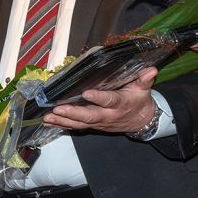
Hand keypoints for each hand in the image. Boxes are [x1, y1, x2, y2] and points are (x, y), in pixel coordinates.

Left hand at [43, 67, 158, 133]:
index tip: (86, 93)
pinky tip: (48, 122)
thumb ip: (144, 79)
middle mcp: (108, 115)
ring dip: (63, 121)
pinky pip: (76, 127)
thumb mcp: (143, 89)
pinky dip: (62, 125)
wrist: (141, 121)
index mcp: (120, 104)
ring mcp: (99, 123)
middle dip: (73, 113)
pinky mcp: (93, 126)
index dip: (99, 98)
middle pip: (90, 116)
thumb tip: (150, 70)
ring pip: (80, 124)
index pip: (109, 100)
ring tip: (48, 117)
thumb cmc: (138, 100)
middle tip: (57, 109)